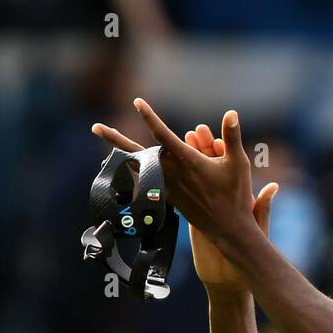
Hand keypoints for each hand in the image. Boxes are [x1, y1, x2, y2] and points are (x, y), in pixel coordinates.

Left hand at [92, 99, 255, 242]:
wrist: (229, 230)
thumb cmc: (236, 195)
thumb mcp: (238, 163)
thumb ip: (232, 136)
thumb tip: (231, 112)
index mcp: (187, 162)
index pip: (163, 134)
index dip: (149, 117)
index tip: (137, 102)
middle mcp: (172, 174)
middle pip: (137, 153)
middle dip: (115, 139)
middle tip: (94, 127)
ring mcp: (168, 188)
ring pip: (137, 169)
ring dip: (120, 157)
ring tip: (104, 148)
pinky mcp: (168, 199)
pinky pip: (145, 184)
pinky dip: (132, 176)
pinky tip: (124, 172)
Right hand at [179, 124, 277, 291]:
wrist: (230, 269)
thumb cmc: (247, 245)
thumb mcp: (258, 224)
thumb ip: (263, 206)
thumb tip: (274, 186)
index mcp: (235, 191)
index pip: (225, 163)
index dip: (218, 149)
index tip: (213, 137)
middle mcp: (217, 193)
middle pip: (205, 164)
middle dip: (198, 148)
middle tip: (192, 133)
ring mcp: (201, 202)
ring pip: (189, 176)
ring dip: (181, 161)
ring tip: (174, 146)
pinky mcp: (188, 215)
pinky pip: (177, 193)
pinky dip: (169, 181)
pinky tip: (158, 170)